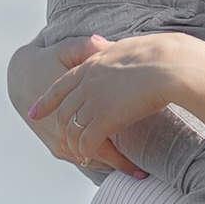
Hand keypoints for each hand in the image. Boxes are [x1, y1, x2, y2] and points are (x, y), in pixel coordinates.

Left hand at [30, 36, 181, 169]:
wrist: (170, 64)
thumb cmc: (161, 55)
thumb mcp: (128, 46)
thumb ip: (113, 50)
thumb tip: (109, 47)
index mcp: (92, 64)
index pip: (61, 86)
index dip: (46, 101)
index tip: (34, 113)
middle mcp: (88, 82)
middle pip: (64, 111)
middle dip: (61, 130)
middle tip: (63, 143)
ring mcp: (95, 100)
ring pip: (73, 129)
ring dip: (74, 145)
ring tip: (78, 155)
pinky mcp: (106, 118)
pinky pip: (88, 141)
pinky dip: (86, 151)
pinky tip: (88, 157)